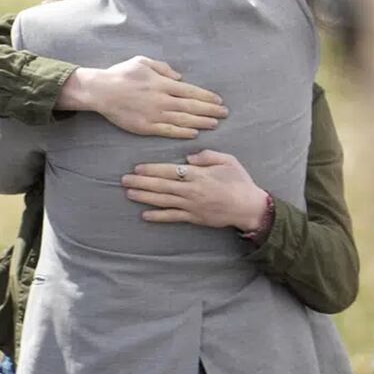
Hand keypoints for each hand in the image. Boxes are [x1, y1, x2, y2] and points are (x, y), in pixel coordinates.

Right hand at [58, 57, 227, 138]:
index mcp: (162, 84)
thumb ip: (163, 68)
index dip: (207, 97)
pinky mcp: (145, 127)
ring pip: (183, 120)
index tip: (219, 101)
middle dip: (210, 111)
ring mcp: (154, 115)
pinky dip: (182, 132)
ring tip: (214, 124)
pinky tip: (193, 133)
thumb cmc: (121, 74)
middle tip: (224, 114)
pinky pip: (168, 131)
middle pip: (191, 107)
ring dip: (201, 122)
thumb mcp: (143, 62)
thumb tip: (180, 78)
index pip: (191, 91)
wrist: (101, 91)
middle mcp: (162, 100)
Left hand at [121, 150, 267, 230]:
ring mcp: (191, 205)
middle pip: (161, 185)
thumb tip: (188, 158)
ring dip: (144, 197)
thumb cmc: (239, 181)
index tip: (137, 168)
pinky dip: (158, 217)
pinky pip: (172, 217)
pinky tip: (144, 215)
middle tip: (124, 180)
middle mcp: (191, 190)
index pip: (169, 170)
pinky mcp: (194, 218)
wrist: (249, 207)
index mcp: (198, 175)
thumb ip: (207, 156)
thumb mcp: (228, 161)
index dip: (151, 169)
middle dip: (141, 182)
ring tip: (129, 193)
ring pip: (163, 200)